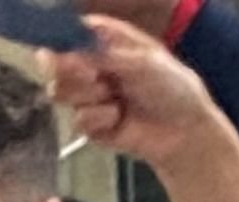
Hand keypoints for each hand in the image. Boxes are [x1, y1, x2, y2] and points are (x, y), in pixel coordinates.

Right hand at [43, 22, 223, 172]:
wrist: (182, 131)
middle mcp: (97, 66)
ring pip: (62, 92)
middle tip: (94, 77)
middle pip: (58, 64)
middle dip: (71, 72)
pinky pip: (78, 119)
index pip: (75, 32)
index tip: (56, 49)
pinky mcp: (90, 124)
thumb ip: (98, 56)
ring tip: (113, 98)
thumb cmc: (172, 87)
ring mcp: (91, 96)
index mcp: (111, 42)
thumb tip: (56, 52)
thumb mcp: (140, 62)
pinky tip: (118, 119)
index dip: (62, 38)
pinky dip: (98, 118)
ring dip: (87, 96)